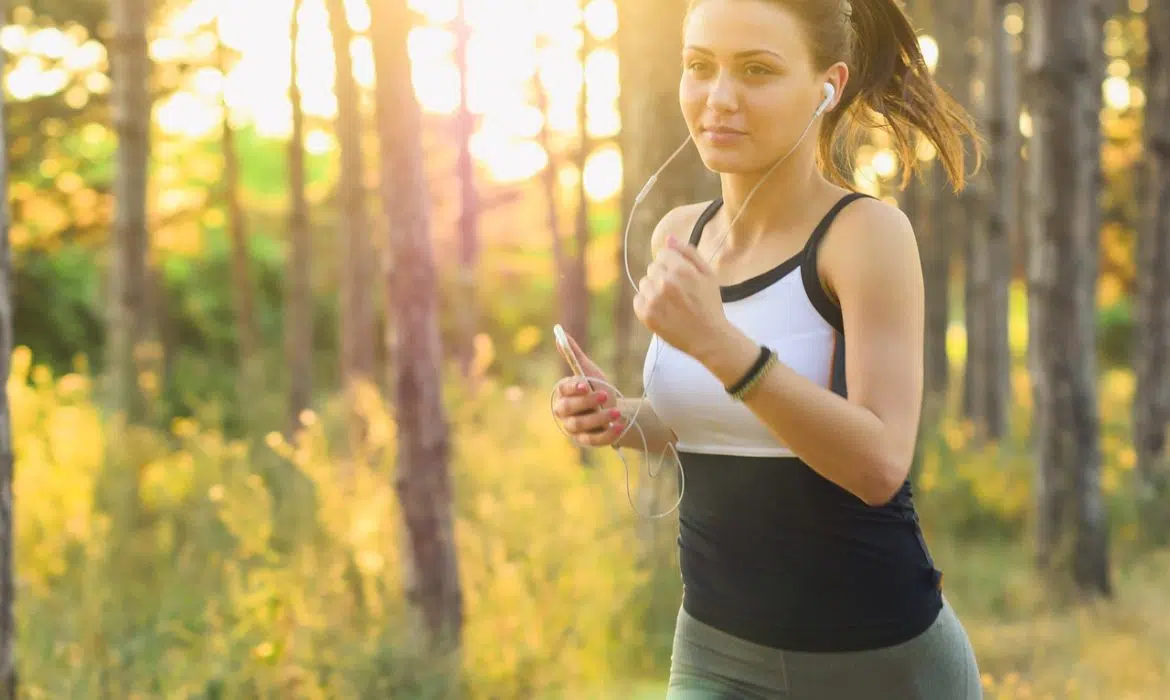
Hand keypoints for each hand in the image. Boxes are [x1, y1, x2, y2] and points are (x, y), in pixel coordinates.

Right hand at [551, 329, 625, 446]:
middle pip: (568, 409)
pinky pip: (594, 440)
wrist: (615, 411)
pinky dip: (607, 434)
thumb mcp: (590, 372)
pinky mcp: (586, 441)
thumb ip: (574, 355)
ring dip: (599, 418)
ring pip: (581, 425)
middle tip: (605, 395)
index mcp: (563, 394)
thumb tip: (559, 332)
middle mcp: (564, 413)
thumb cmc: (598, 389)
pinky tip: (619, 426)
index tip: (585, 384)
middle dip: (586, 402)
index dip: (573, 388)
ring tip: (617, 412)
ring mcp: (574, 429)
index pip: (563, 391)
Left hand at [633, 235, 727, 360]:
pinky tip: (663, 311)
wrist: (708, 337)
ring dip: (654, 290)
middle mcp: (665, 282)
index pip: (662, 254)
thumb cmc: (709, 304)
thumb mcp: (708, 274)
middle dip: (663, 277)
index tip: (681, 278)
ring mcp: (654, 299)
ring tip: (671, 303)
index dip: (672, 265)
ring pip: (644, 283)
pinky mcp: (646, 315)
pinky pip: (638, 300)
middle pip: (652, 268)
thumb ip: (688, 252)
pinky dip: (647, 304)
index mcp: (681, 269)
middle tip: (678, 293)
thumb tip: (668, 238)